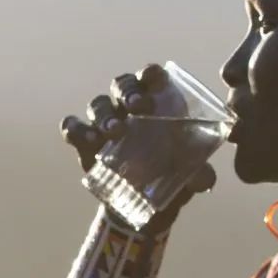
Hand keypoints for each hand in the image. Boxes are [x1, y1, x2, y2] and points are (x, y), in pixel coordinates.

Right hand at [60, 64, 218, 216]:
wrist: (145, 204)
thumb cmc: (171, 176)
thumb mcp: (189, 175)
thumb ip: (199, 174)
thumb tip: (205, 179)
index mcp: (155, 103)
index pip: (150, 77)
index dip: (151, 73)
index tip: (156, 78)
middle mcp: (127, 106)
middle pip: (122, 84)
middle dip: (128, 91)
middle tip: (139, 107)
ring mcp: (104, 122)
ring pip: (98, 104)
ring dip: (105, 114)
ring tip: (115, 132)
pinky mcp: (84, 142)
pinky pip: (72, 127)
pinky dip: (77, 130)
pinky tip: (88, 141)